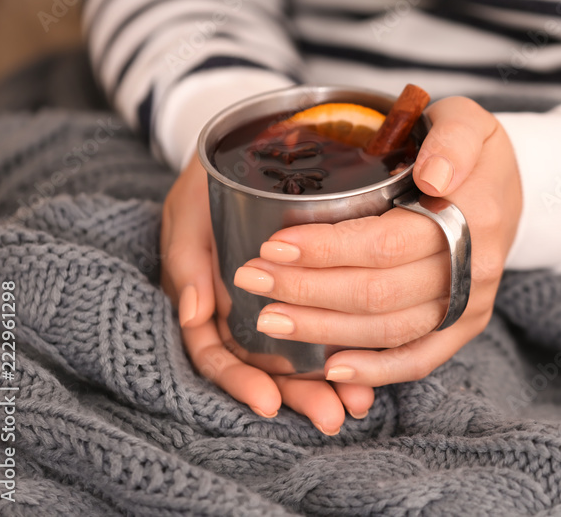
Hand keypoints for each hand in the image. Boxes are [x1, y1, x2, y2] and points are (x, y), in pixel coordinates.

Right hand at [160, 156, 374, 434]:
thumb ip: (187, 258)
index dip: (240, 380)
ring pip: (298, 354)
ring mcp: (276, 302)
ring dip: (327, 382)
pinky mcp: (312, 288)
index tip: (267, 402)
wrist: (248, 143)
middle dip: (297, 395)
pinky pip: (326, 324)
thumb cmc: (210, 181)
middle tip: (331, 417)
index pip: (217, 353)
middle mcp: (241, 311)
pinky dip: (348, 348)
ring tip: (357, 404)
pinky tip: (372, 370)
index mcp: (205, 301)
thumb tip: (194, 314)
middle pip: (265, 366)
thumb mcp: (189, 210)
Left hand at [234, 97, 521, 386]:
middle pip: (377, 293)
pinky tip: (328, 368)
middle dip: (305, 291)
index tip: (272, 245)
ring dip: (323, 331)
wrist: (509, 188)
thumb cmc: (472, 150)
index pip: (385, 243)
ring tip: (268, 320)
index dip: (325, 250)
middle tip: (250, 279)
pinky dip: (374, 370)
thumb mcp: (466, 121)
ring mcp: (471, 304)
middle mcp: (473, 269)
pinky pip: (419, 359)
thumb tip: (434, 176)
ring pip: (388, 331)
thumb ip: (450, 140)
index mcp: (472, 216)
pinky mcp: (464, 327)